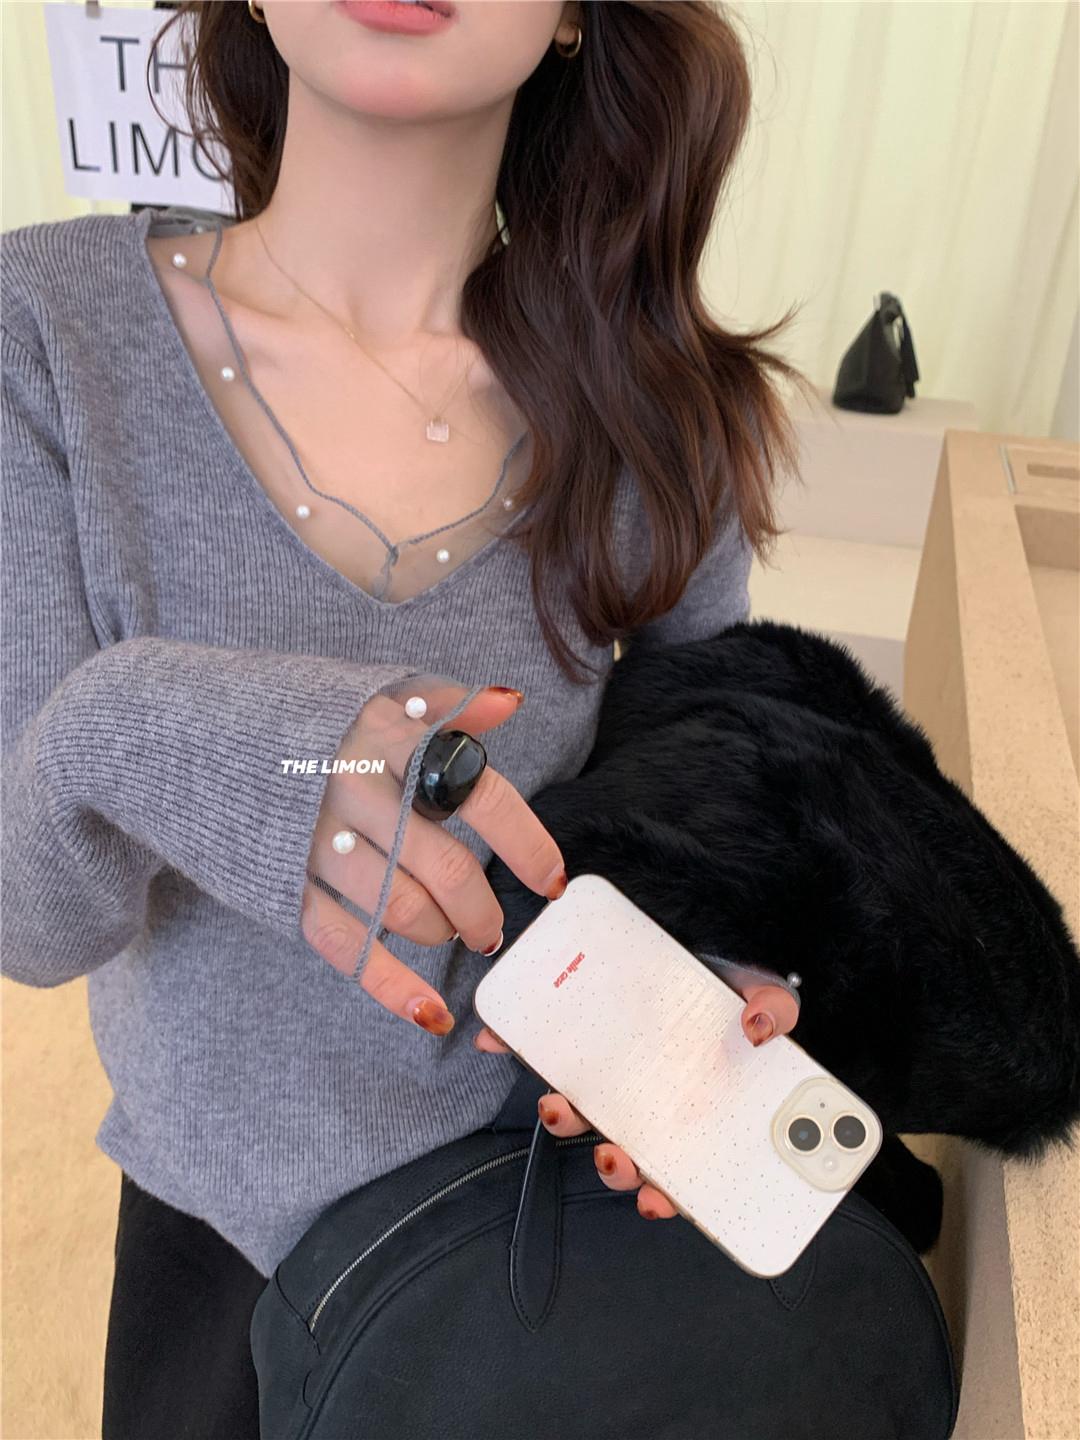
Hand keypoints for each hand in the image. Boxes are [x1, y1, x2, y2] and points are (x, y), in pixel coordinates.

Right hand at [300, 679, 566, 1031]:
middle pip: (448, 870)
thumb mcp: (369, 690)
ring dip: (442, 936)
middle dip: (483, 912)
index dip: (527, 846)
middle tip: (491, 928)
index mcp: (389, 738)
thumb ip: (443, 703)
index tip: (554, 882)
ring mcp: (316, 842)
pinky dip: (393, 987)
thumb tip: (510, 703)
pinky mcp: (283, 885)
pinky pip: (347, 947)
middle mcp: (357, 790)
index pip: (481, 796)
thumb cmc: (296, 713)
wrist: (184, 731)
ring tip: (451, 935)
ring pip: (404, 912)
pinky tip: (429, 1013)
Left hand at [475, 979, 799, 1219]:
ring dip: (566, 1119)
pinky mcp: (577, 1036)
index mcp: (694, 1105)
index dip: (665, 1193)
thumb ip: (774, 1009)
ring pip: (583, 1113)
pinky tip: (502, 1040)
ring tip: (560, 1106)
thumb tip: (758, 1028)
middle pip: (631, 1152)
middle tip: (614, 1157)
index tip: (654, 1199)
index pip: (681, 1166)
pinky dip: (518, 1047)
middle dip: (617, 1166)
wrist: (696, 945)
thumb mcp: (761, 993)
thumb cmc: (729, 987)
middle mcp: (651, 1100)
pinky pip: (544, 1050)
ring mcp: (612, 1073)